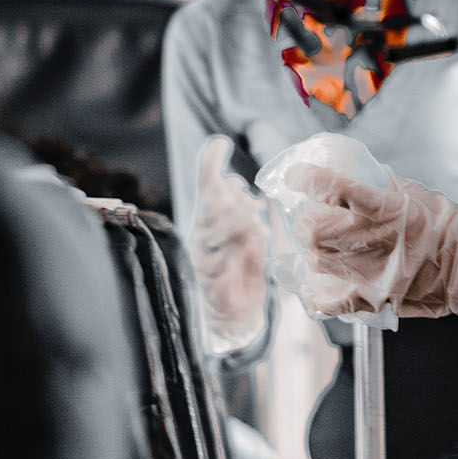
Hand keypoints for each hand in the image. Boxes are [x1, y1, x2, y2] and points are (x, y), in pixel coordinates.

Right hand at [188, 138, 270, 353]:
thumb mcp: (248, 233)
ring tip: (256, 229)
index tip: (220, 143)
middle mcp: (200, 238)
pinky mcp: (211, 285)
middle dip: (233, 200)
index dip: (210, 164)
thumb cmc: (242, 268)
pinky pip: (221, 264)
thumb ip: (242, 209)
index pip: (207, 188)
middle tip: (251, 205)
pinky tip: (253, 252)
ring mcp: (203, 261)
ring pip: (214, 233)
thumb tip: (236, 183)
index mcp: (208, 221)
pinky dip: (238, 256)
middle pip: (209, 207)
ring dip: (238, 225)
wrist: (236, 314)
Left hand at [261, 139, 457, 321]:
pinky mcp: (374, 299)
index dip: (306, 179)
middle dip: (305, 223)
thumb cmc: (447, 229)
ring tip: (318, 246)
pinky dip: (317, 295)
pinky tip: (313, 288)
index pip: (333, 188)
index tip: (295, 176)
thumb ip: (383, 184)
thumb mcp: (416, 193)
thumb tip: (356, 172)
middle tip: (309, 218)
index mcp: (386, 209)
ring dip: (311, 251)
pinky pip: (332, 302)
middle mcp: (373, 241)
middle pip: (314, 232)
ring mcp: (371, 274)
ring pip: (317, 262)